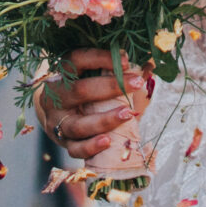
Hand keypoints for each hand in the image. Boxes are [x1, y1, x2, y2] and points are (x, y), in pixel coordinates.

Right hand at [39, 47, 150, 161]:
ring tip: (128, 114)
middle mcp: (56, 97)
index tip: (126, 60)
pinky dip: (91, 147)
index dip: (99, 58)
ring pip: (78, 124)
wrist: (56, 115)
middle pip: (79, 90)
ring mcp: (57, 121)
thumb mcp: (91, 76)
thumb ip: (114, 71)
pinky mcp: (62, 142)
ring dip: (104, 120)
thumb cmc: (82, 92)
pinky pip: (75, 148)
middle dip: (110, 87)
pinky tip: (108, 142)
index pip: (76, 60)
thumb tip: (149, 66)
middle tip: (137, 83)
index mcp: (62, 74)